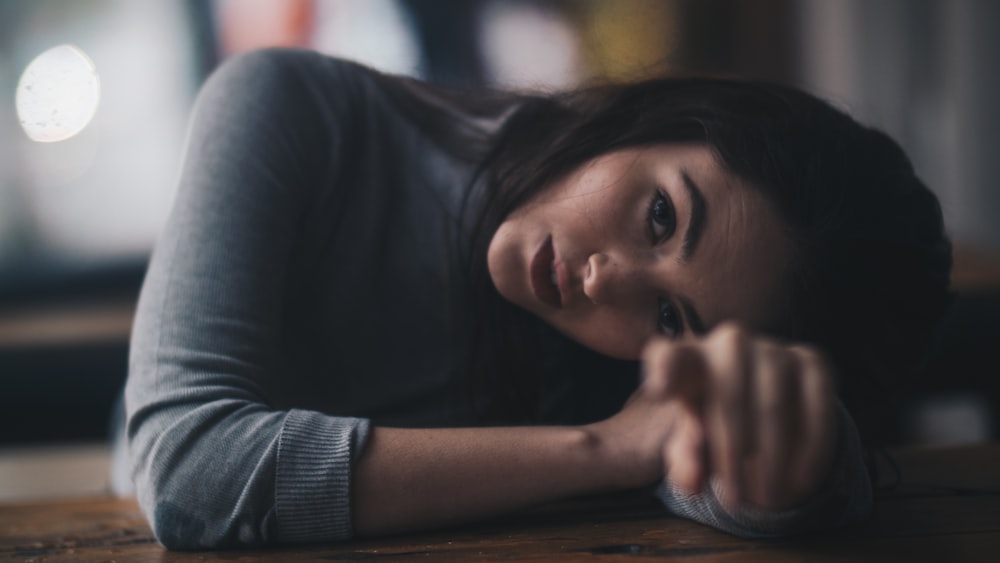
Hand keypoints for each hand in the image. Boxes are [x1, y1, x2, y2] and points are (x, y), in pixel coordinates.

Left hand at [643, 323, 838, 510]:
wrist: (762, 406)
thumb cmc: (713, 424)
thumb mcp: (692, 445)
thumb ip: (685, 461)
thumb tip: (693, 481)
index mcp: (687, 360)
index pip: (669, 356)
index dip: (664, 368)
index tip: (659, 390)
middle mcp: (729, 343)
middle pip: (727, 397)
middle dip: (730, 456)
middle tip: (733, 502)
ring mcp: (773, 349)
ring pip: (773, 405)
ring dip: (770, 460)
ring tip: (765, 499)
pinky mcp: (812, 362)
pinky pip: (817, 407)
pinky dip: (810, 450)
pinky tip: (801, 482)